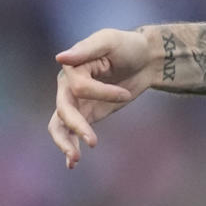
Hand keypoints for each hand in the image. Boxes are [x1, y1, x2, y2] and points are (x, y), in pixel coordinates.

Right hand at [48, 27, 150, 167]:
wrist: (145, 59)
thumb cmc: (127, 45)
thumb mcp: (109, 41)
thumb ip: (86, 49)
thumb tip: (60, 58)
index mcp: (72, 66)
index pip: (79, 87)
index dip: (102, 93)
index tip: (125, 95)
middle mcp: (68, 85)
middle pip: (64, 109)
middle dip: (75, 127)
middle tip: (93, 142)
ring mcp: (76, 101)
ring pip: (60, 125)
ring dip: (65, 142)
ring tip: (75, 159)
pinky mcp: (86, 114)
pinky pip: (71, 132)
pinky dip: (70, 146)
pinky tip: (71, 164)